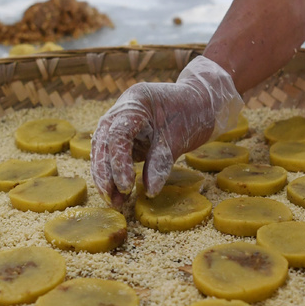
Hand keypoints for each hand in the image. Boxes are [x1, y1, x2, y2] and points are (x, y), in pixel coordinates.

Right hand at [91, 56, 242, 208]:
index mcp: (135, 102)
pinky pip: (114, 156)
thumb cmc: (192, 113)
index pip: (118, 134)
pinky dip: (115, 174)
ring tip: (114, 203)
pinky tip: (118, 195)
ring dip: (107, 177)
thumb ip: (161, 162)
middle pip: (103, 143)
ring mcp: (119, 122)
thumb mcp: (178, 138)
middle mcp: (120, 111)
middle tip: (112, 200)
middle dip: (105, 173)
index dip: (119, 162)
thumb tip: (150, 190)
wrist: (201, 103)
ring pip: (103, 151)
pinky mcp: (124, 137)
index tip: (125, 186)